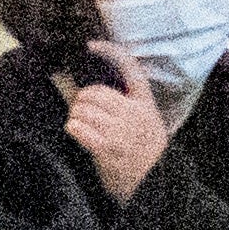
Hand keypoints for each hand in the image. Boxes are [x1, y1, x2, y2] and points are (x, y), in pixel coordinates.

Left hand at [54, 54, 171, 200]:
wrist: (155, 182)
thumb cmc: (146, 152)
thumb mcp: (147, 121)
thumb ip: (127, 104)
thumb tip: (93, 87)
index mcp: (144, 104)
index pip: (130, 68)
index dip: (110, 52)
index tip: (92, 46)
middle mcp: (133, 114)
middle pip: (96, 91)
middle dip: (81, 98)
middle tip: (80, 108)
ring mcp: (119, 131)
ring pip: (84, 108)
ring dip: (75, 114)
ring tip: (79, 121)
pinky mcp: (106, 148)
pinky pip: (79, 128)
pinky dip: (73, 128)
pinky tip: (75, 131)